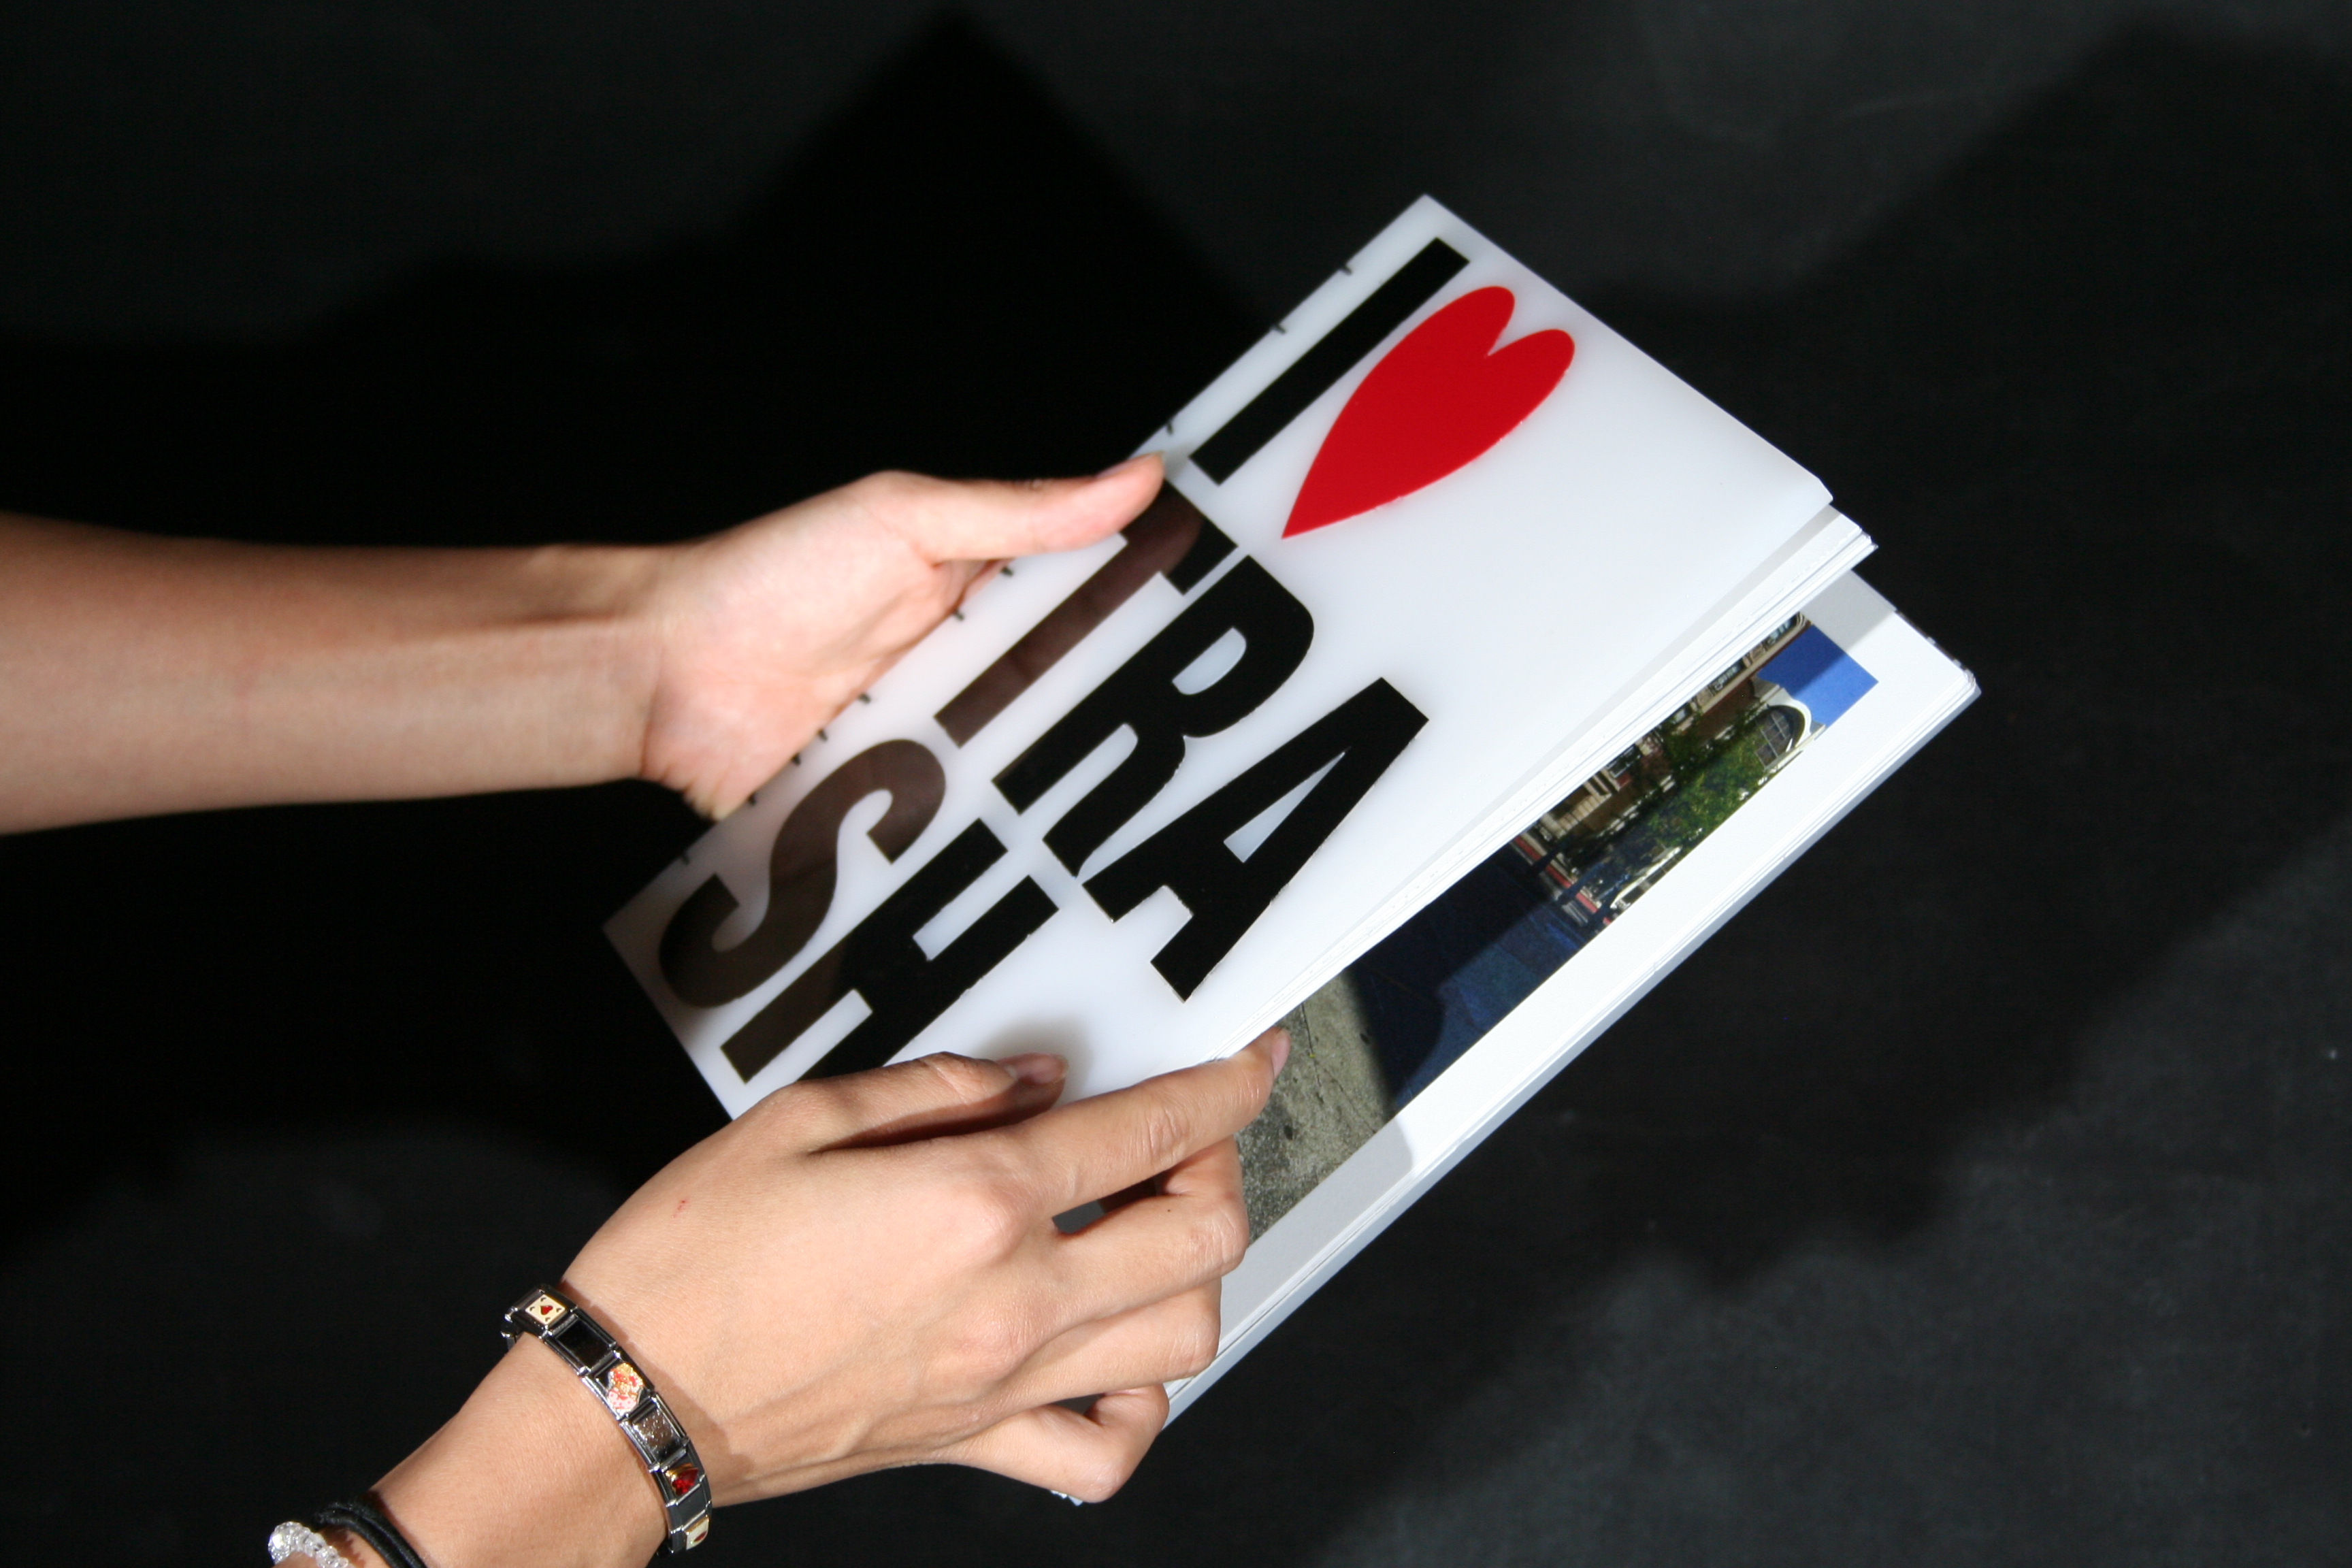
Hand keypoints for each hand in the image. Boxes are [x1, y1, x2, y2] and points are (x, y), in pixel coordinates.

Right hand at [367, 1029, 1284, 1567]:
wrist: (631, 1398)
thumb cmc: (692, 1259)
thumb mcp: (804, 1117)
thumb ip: (943, 1087)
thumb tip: (1039, 1080)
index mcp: (976, 1202)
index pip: (1153, 1133)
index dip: (1225, 1085)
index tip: (1251, 1059)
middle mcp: (1015, 1298)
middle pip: (1202, 1237)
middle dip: (1222, 1167)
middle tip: (1186, 1132)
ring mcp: (1005, 1382)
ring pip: (1184, 1340)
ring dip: (1197, 1273)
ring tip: (1154, 1226)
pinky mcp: (975, 1443)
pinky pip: (1105, 1450)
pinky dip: (1142, 1404)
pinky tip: (1116, 1354)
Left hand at [634, 455, 1162, 817]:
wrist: (658, 680)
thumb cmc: (765, 580)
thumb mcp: (905, 522)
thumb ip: (1021, 511)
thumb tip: (1133, 475)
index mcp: (975, 591)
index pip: (1087, 603)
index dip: (1149, 617)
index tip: (1225, 634)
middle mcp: (960, 670)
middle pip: (1067, 701)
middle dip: (1121, 724)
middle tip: (1199, 747)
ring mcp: (929, 744)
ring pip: (1024, 773)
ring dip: (1061, 791)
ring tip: (1138, 819)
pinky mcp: (895, 809)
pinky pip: (962, 829)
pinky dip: (992, 841)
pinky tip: (1041, 858)